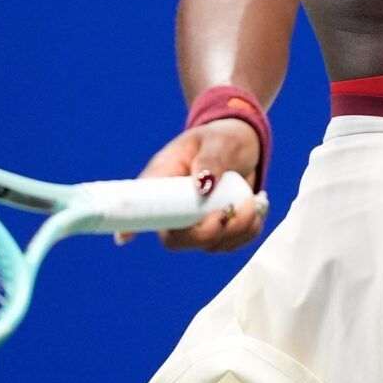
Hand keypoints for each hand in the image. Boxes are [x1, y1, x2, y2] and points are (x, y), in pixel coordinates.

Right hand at [114, 118, 266, 252]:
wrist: (241, 142)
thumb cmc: (220, 137)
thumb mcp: (216, 141)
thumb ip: (210, 160)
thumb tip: (203, 185)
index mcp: (163, 182)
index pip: (141, 210)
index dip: (132, 226)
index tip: (126, 237)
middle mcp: (176, 208)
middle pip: (178, 240)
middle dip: (208, 233)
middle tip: (229, 211)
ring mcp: (197, 221)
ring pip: (209, 245)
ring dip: (236, 230)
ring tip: (251, 202)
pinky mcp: (219, 227)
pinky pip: (231, 243)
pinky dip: (248, 230)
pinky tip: (256, 208)